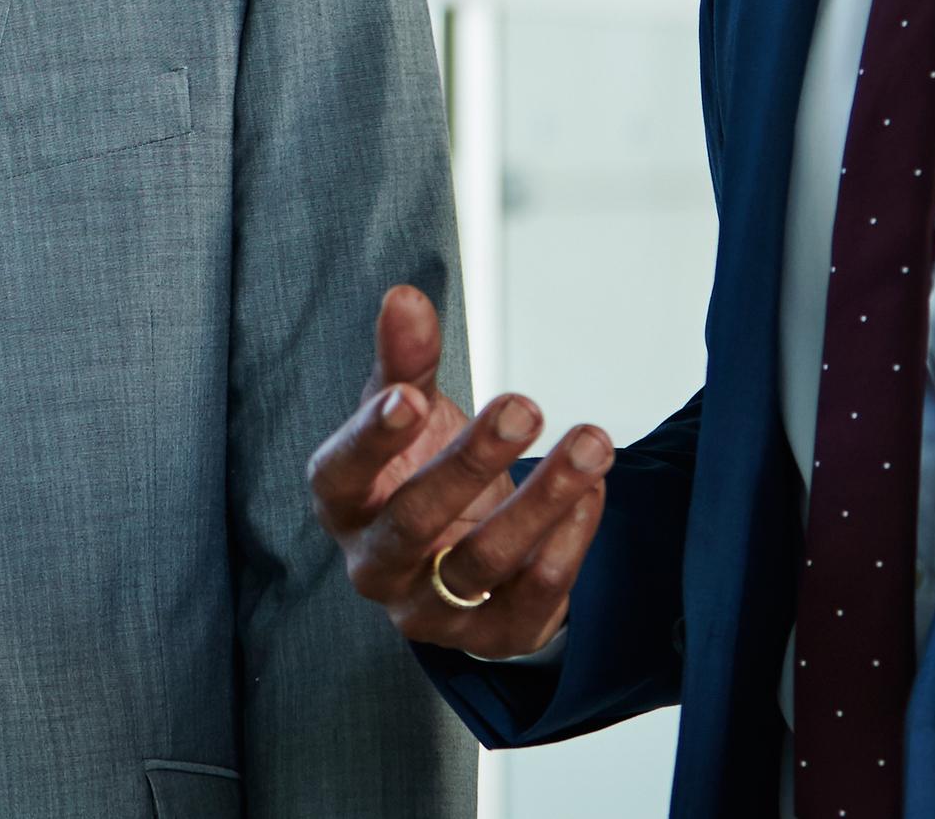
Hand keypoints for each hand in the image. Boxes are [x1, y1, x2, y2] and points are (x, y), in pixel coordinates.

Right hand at [307, 284, 611, 658]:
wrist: (456, 556)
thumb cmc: (418, 475)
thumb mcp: (408, 412)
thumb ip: (405, 359)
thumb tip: (405, 299)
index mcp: (345, 503)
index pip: (342, 474)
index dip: (372, 439)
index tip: (409, 398)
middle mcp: (377, 564)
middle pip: (414, 521)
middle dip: (472, 463)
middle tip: (523, 408)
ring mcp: (431, 609)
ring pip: (482, 563)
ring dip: (541, 501)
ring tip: (589, 445)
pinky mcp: (490, 635)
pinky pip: (533, 596)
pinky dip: (569, 542)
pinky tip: (592, 492)